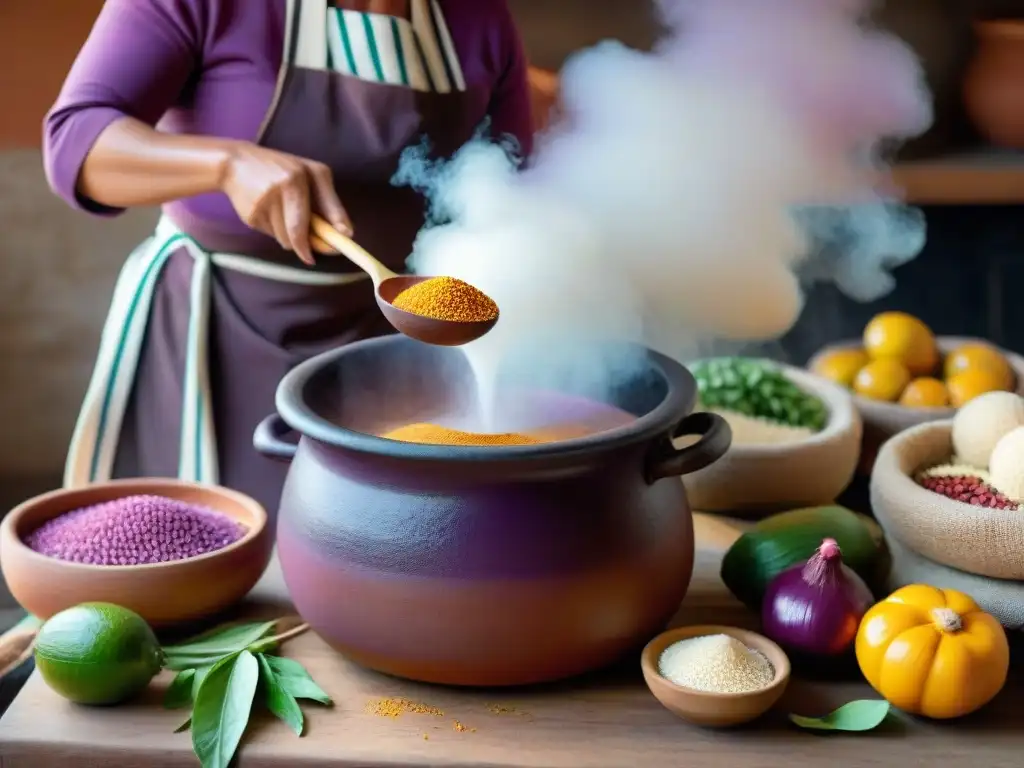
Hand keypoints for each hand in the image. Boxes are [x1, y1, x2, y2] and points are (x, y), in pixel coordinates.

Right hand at [219, 143, 350, 264]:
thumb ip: (329, 203)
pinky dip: (275, 230)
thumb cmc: (281, 169)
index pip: (319, 209)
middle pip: (298, 232)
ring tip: (281, 214)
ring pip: (285, 239)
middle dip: (304, 246)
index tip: (333, 250)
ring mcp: (263, 202)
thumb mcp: (309, 175)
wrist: (234, 162)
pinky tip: (267, 212)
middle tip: (308, 254)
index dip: (325, 235)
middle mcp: (281, 187)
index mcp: (299, 176)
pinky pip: (271, 235)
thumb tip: (347, 232)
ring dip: (289, 236)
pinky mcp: (250, 216)